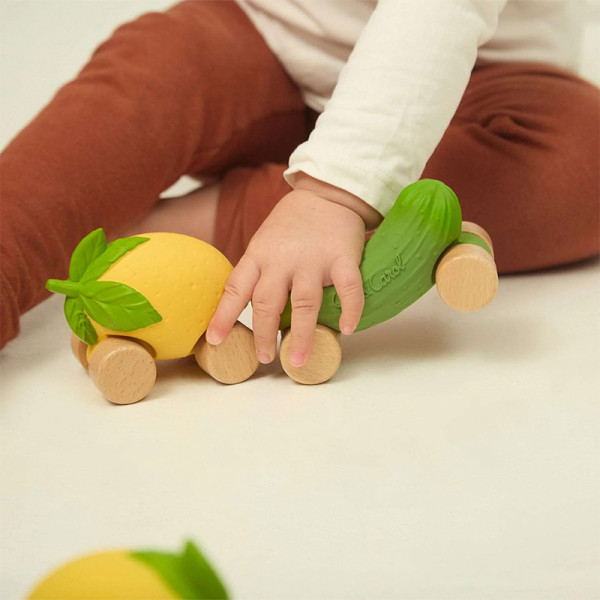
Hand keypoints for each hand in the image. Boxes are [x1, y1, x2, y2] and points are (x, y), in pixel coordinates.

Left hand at [206, 173, 381, 366]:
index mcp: (258, 254)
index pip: (236, 288)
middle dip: (262, 334)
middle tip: (263, 358)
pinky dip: (349, 310)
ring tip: (298, 360)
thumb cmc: (292, 224)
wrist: (327, 193)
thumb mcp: (264, 242)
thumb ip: (258, 273)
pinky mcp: (342, 258)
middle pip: (266, 302)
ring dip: (301, 335)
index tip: (215, 340)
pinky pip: (347, 289)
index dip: (224, 316)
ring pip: (304, 303)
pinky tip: (346, 329)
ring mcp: (313, 259)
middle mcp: (282, 259)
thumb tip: (251, 313)